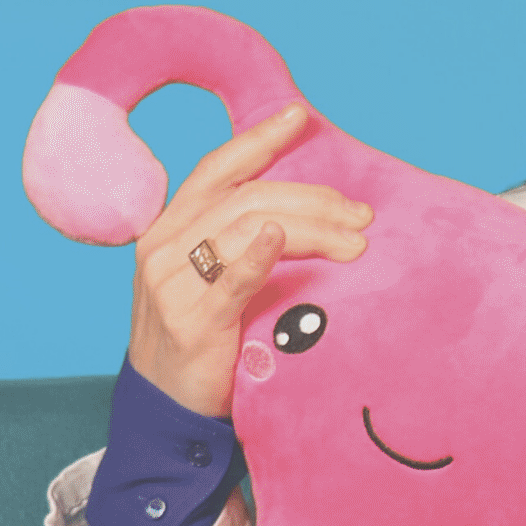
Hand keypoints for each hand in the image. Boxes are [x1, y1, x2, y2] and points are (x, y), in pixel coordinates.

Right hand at [128, 101, 371, 418]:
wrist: (166, 409)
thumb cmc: (201, 340)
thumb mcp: (208, 278)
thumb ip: (237, 241)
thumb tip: (300, 212)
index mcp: (169, 227)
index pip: (218, 169)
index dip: (259, 138)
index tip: (300, 116)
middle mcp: (164, 246)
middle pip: (248, 198)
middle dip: (313, 199)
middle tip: (361, 215)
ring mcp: (172, 283)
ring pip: (248, 228)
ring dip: (311, 227)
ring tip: (354, 240)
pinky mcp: (189, 322)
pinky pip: (228, 279)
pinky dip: (257, 254)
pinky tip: (281, 236)